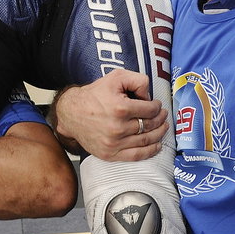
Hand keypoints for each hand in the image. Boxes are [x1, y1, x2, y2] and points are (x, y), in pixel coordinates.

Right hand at [52, 70, 167, 161]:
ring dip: (159, 134)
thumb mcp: (116, 77)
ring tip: (162, 127)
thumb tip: (149, 96)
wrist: (71, 113)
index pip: (150, 110)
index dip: (157, 107)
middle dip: (160, 119)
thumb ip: (138, 80)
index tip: (157, 105)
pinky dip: (150, 151)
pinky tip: (157, 145)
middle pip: (149, 125)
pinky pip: (136, 156)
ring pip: (146, 141)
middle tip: (163, 115)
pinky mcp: (109, 154)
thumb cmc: (94, 95)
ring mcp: (113, 143)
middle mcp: (117, 128)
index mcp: (120, 108)